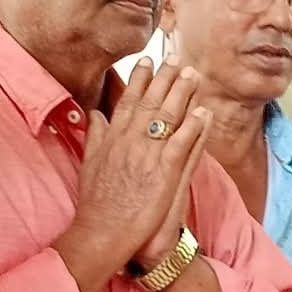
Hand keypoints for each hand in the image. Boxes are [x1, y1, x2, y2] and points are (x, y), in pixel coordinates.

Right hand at [66, 57, 211, 272]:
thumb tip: (95, 115)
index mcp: (112, 138)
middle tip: (176, 58)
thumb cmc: (96, 203)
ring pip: (167, 117)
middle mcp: (129, 141)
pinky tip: (202, 112)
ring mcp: (146, 156)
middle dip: (164, 78)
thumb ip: (94, 136)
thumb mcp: (89, 164)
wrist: (102, 232)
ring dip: (181, 94)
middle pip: (150, 102)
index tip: (147, 59)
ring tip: (193, 75)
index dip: (139, 79)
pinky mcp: (162, 173)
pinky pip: (181, 144)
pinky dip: (192, 127)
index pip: (128, 101)